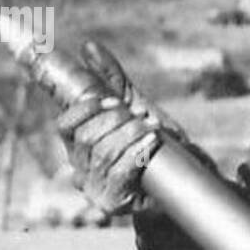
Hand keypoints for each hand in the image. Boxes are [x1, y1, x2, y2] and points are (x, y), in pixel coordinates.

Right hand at [57, 39, 179, 215]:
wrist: (183, 180)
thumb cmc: (153, 142)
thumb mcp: (134, 106)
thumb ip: (110, 79)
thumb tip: (88, 47)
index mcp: (79, 143)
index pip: (66, 124)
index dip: (85, 109)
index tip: (110, 101)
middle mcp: (81, 167)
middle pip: (85, 137)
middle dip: (115, 121)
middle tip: (138, 118)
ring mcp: (95, 188)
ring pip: (101, 154)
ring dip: (129, 136)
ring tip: (149, 131)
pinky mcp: (112, 203)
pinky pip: (118, 174)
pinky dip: (135, 154)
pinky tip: (150, 145)